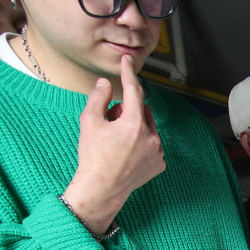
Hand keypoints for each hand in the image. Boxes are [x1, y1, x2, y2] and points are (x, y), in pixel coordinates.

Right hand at [61, 55, 164, 235]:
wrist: (102, 189)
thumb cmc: (93, 156)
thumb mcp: (89, 122)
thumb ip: (99, 98)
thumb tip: (107, 83)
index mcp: (133, 124)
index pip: (134, 90)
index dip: (129, 73)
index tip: (127, 61)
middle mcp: (151, 137)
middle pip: (141, 109)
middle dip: (127, 110)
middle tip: (110, 122)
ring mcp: (158, 151)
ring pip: (148, 126)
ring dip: (135, 126)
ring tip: (117, 141)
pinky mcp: (160, 164)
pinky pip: (153, 144)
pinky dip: (142, 143)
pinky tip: (127, 154)